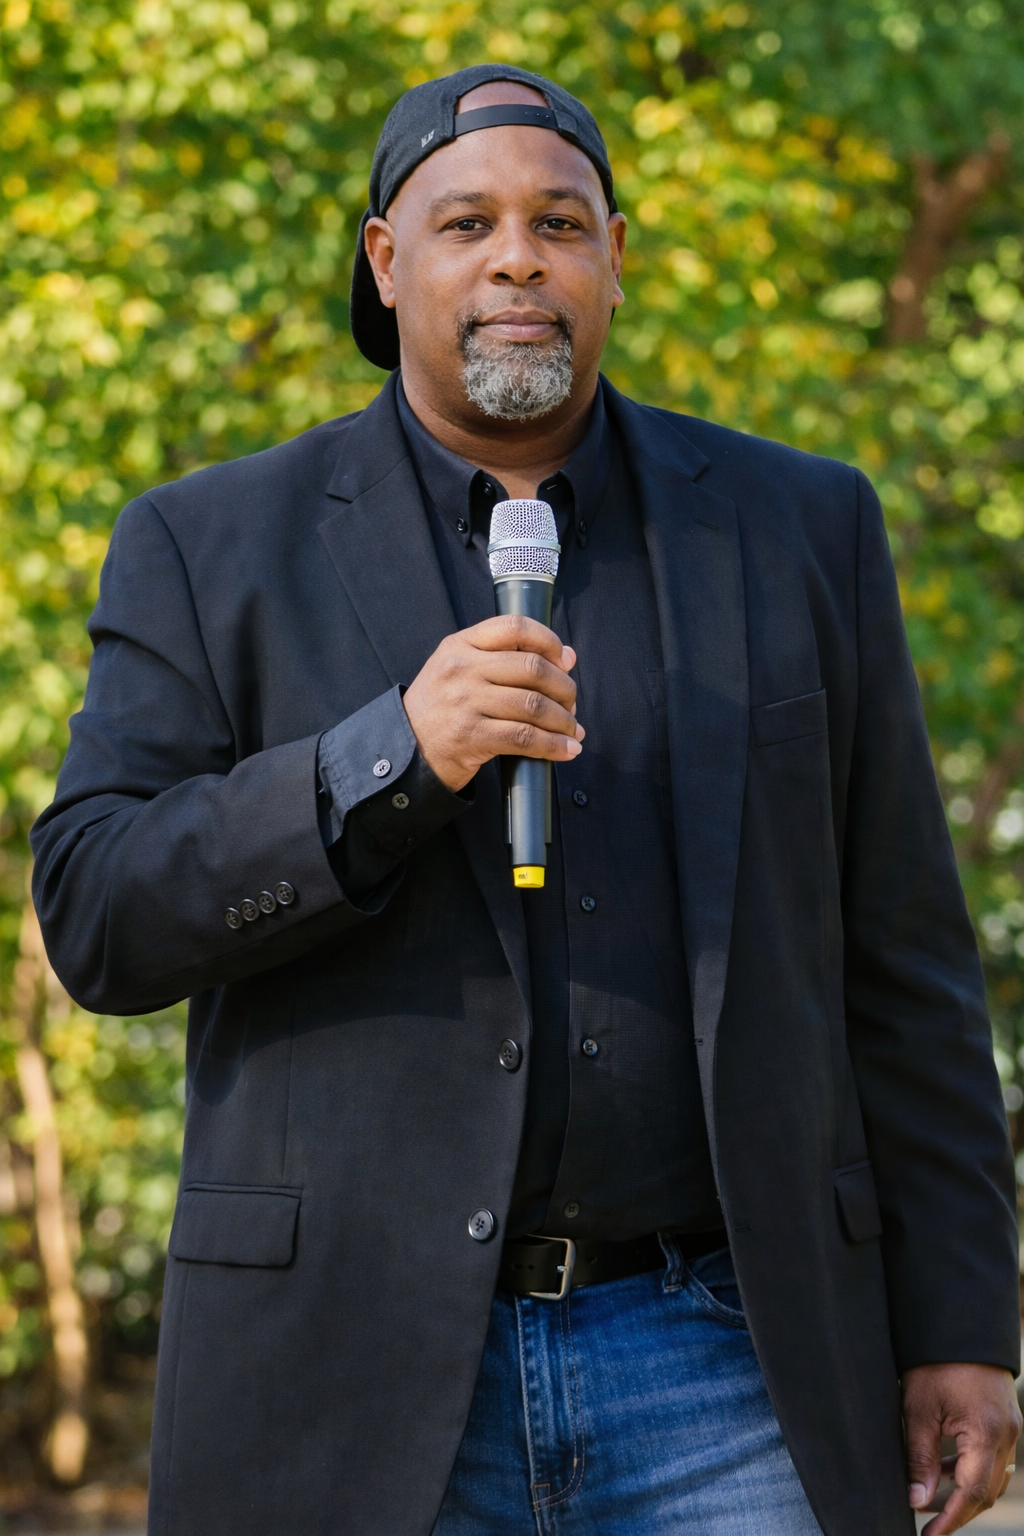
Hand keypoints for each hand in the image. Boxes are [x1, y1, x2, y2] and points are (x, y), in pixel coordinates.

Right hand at [402, 615, 583, 791]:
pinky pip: (525, 737)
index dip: (549, 641)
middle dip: (564, 687)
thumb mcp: (457, 668)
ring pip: (534, 704)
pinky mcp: (472, 735)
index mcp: (460, 645)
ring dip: (564, 720)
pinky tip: (567, 749)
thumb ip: (501, 657)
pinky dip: (553, 745)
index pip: (514, 627)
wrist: (406, 748)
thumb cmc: (439, 708)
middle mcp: (462, 669)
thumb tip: (566, 658)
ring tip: (572, 730)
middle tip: (571, 703)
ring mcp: (466, 702)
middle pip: (532, 668)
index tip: (565, 660)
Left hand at [904, 1362, 1020, 1532]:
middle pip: (986, 1491)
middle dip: (957, 1510)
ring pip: (991, 1476)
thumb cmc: (936, 1360)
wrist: (959, 1324)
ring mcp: (1011, 1427)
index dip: (950, 1520)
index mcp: (988, 1433)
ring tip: (930, 1498)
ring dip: (964, 1491)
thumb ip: (919, 1458)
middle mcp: (1007, 1434)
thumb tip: (916, 1499)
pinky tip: (946, 1468)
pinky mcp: (1006, 1419)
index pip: (972, 1494)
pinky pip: (992, 1457)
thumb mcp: (919, 1408)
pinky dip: (971, 1469)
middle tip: (927, 1523)